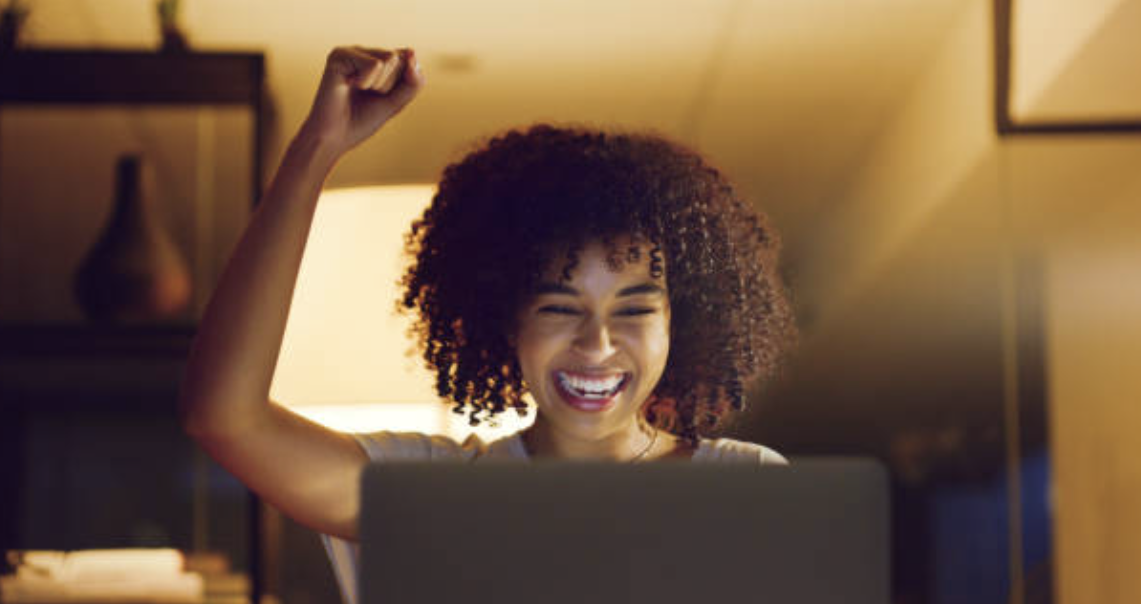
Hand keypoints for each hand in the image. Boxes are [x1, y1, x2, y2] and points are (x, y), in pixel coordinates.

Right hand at [299, 46, 424, 156]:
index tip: (382, 97)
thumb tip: (411, 52)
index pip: (409, 60)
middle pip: (401, 59)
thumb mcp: (397, 102)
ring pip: (390, 58)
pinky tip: (348, 85)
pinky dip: (366, 82)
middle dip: (390, 85)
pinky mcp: (340, 54)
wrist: (334, 137)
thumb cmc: (362, 121)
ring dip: (380, 84)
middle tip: (367, 96)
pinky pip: (374, 64)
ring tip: (359, 91)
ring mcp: (352, 51)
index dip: (403, 84)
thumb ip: (413, 81)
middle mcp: (365, 52)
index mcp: (378, 60)